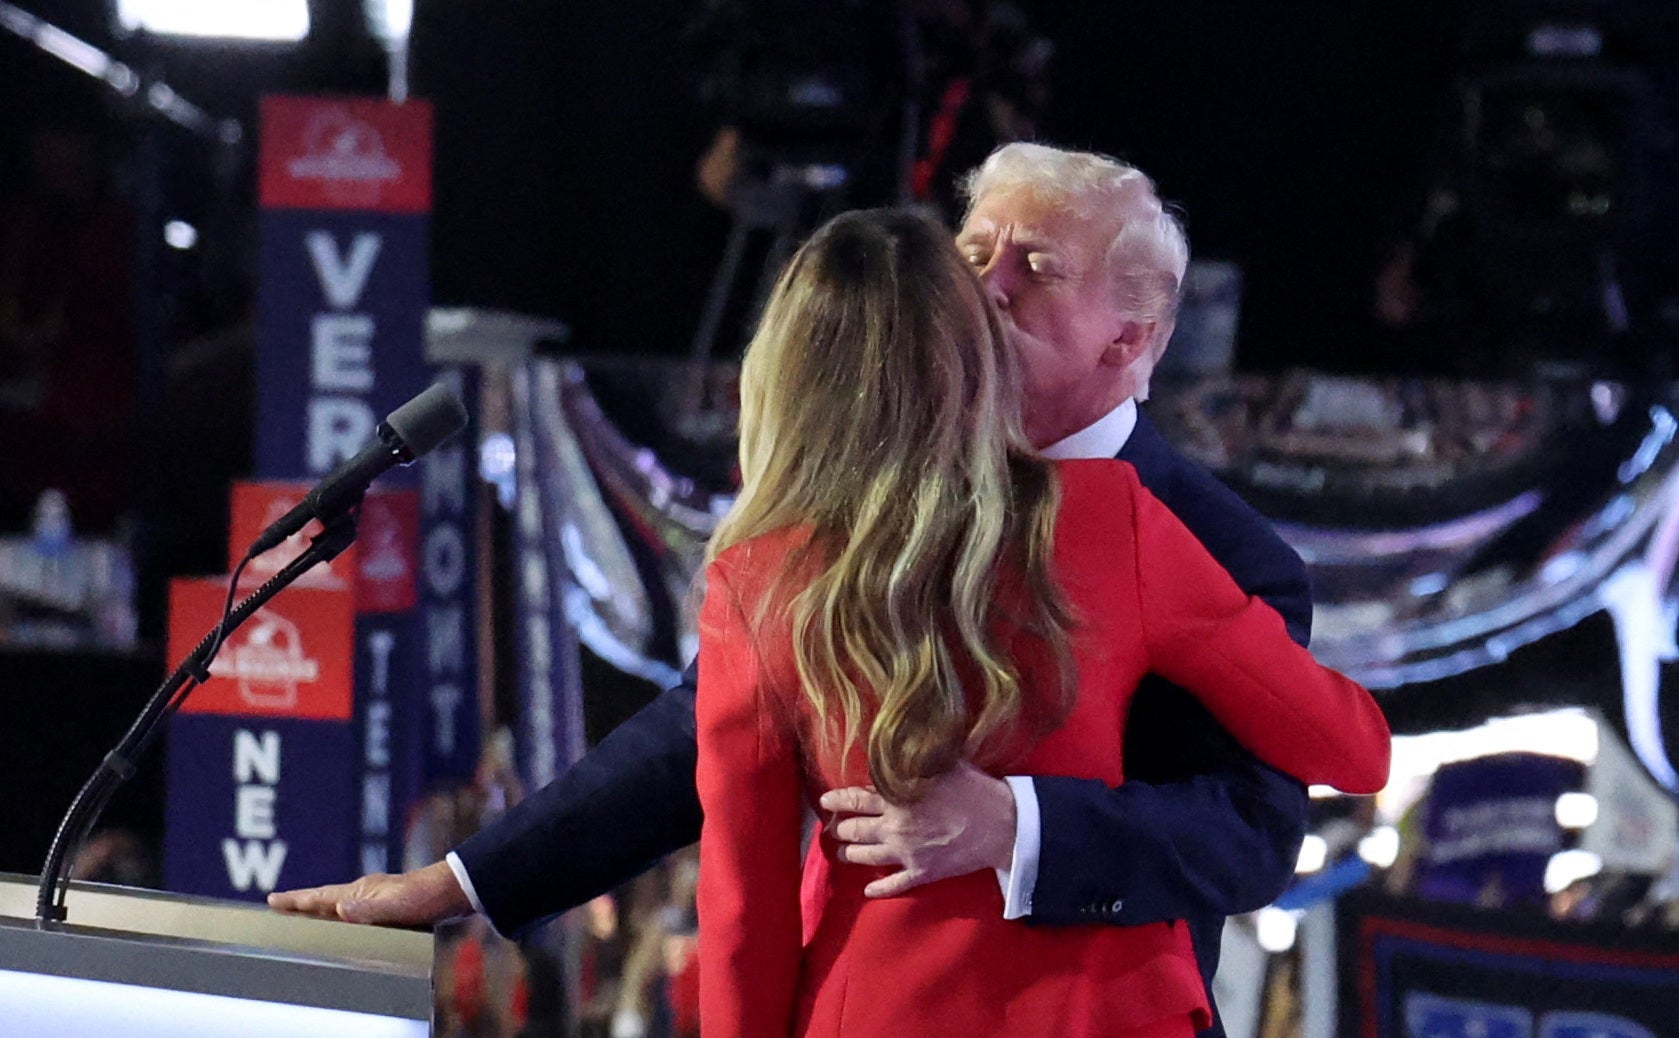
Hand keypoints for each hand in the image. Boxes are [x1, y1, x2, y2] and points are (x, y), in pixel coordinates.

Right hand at [266, 860, 470, 925]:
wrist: (455, 891)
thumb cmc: (426, 899)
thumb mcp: (396, 907)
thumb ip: (368, 910)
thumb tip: (338, 909)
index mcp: (360, 892)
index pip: (320, 897)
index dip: (295, 900)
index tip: (271, 900)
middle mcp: (365, 892)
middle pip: (325, 899)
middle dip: (301, 903)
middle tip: (278, 906)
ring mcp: (377, 897)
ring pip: (339, 905)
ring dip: (320, 910)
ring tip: (304, 915)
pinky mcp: (390, 906)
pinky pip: (355, 912)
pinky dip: (342, 917)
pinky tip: (347, 923)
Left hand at [818, 761, 1017, 897]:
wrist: (1002, 825)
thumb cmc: (973, 789)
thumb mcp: (942, 763)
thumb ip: (915, 757)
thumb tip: (898, 743)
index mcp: (897, 798)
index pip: (856, 799)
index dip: (837, 800)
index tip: (825, 801)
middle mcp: (896, 827)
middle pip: (856, 830)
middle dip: (841, 829)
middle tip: (834, 829)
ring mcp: (907, 853)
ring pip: (867, 857)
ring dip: (851, 855)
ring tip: (843, 853)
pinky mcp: (922, 873)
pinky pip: (894, 885)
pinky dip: (879, 889)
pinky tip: (868, 890)